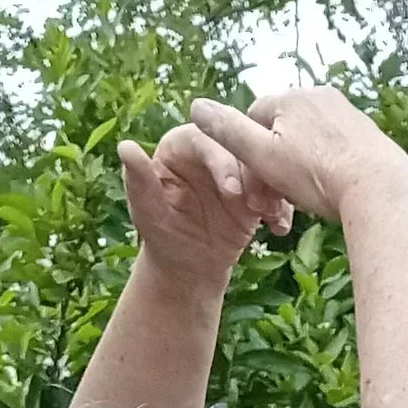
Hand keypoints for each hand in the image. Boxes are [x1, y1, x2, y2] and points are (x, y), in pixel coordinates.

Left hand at [119, 122, 290, 287]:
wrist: (188, 267)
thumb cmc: (162, 237)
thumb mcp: (148, 212)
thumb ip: (139, 180)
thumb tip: (125, 147)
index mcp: (181, 145)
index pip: (204, 139)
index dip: (221, 160)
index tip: (232, 190)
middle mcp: (211, 150)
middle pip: (240, 146)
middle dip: (254, 172)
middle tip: (260, 205)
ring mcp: (237, 170)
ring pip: (262, 165)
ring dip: (272, 189)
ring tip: (273, 217)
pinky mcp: (256, 192)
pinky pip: (275, 191)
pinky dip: (282, 207)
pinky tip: (279, 228)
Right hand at [188, 84, 407, 224]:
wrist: (380, 190)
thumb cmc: (318, 177)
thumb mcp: (264, 157)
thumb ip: (229, 132)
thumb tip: (195, 106)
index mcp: (290, 97)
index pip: (255, 120)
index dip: (251, 154)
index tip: (257, 184)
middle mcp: (320, 95)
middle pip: (285, 130)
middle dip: (278, 162)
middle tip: (282, 200)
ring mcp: (348, 113)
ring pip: (312, 141)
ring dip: (304, 168)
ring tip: (311, 198)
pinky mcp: (370, 134)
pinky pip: (339, 151)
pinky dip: (332, 170)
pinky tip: (336, 193)